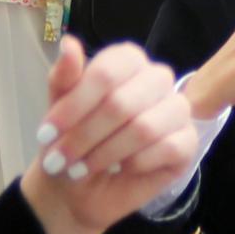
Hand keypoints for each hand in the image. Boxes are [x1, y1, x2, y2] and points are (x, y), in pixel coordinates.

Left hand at [24, 35, 200, 233]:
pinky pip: (167, 149)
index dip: (75, 105)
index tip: (47, 133)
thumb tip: (68, 43)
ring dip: (106, 153)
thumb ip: (63, 78)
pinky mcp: (187, 142)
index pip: (106, 73)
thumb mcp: (56, 111)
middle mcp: (156, 79)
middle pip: (122, 103)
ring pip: (144, 128)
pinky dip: (135, 164)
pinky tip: (120, 169)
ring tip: (84, 167)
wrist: (78, 190)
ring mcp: (176, 110)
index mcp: (127, 61)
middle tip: (61, 159)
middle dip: (85, 136)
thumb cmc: (69, 142)